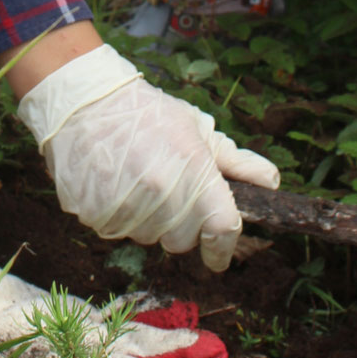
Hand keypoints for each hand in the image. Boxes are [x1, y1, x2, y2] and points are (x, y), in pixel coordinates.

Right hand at [16, 44, 278, 271]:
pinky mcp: (94, 212)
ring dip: (147, 220)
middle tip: (166, 191)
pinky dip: (116, 216)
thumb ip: (235, 162)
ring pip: (148, 237)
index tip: (219, 256)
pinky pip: (116, 231)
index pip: (222, 228)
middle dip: (181, 224)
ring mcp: (125, 204)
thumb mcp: (196, 129)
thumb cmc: (147, 114)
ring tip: (135, 181)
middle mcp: (162, 191)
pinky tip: (112, 184)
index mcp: (194, 170)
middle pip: (182, 240)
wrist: (85, 101)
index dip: (224, 248)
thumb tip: (270, 182)